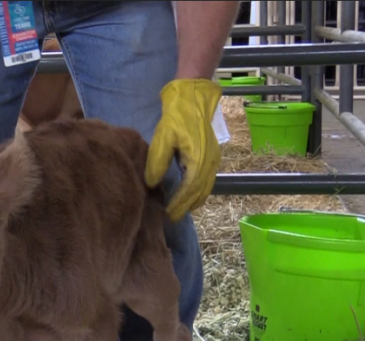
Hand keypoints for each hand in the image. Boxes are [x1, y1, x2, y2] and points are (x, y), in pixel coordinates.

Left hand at [145, 78, 222, 221]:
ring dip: (193, 200)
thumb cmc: (177, 116)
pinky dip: (198, 190)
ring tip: (179, 210)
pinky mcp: (212, 155)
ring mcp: (213, 159)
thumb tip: (151, 184)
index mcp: (198, 160)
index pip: (189, 190)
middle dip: (186, 206)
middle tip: (172, 217)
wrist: (193, 97)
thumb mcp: (163, 138)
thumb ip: (157, 162)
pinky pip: (207, 180)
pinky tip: (188, 194)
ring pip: (205, 188)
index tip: (167, 214)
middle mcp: (209, 163)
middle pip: (199, 193)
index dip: (178, 204)